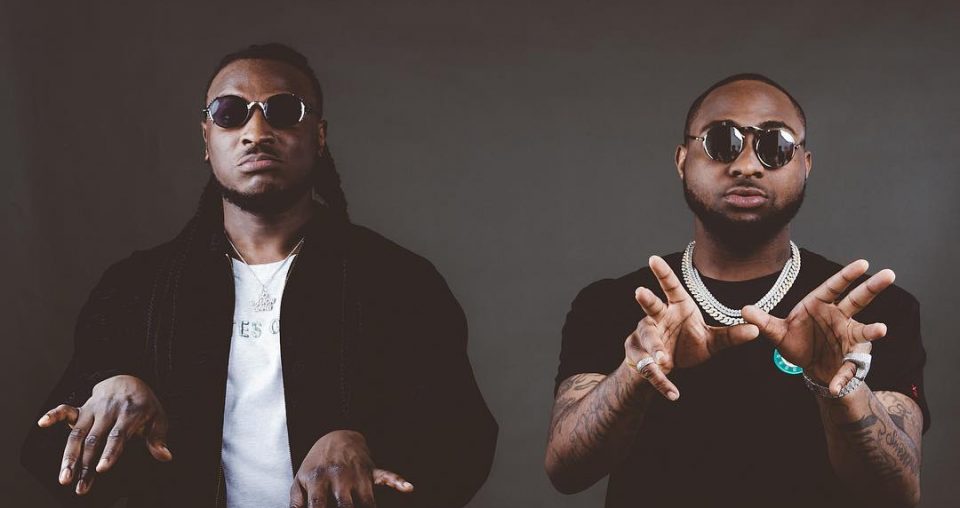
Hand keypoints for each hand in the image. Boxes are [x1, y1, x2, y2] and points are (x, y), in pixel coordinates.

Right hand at [36, 374, 171, 494]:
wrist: (129, 379)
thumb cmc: (144, 404)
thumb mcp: (158, 418)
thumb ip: (158, 438)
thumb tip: (165, 456)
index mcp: (130, 414)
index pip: (118, 436)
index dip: (110, 453)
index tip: (101, 469)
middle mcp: (109, 411)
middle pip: (94, 440)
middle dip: (86, 465)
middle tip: (81, 486)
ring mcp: (93, 409)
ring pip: (77, 434)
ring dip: (69, 456)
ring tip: (64, 477)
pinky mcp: (82, 408)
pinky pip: (65, 410)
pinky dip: (53, 415)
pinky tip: (43, 423)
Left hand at [290, 430, 412, 507]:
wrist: (336, 435)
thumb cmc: (316, 463)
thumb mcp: (300, 479)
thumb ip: (296, 502)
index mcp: (318, 480)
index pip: (318, 506)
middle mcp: (338, 477)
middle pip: (345, 506)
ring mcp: (356, 474)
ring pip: (366, 500)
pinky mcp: (371, 470)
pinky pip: (387, 475)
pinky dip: (398, 481)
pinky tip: (407, 488)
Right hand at [625, 256, 759, 399]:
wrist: (666, 366)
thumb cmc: (686, 343)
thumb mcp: (712, 341)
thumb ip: (731, 335)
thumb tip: (757, 330)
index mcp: (675, 308)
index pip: (670, 288)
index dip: (662, 273)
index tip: (653, 258)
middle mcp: (657, 318)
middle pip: (651, 307)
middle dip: (646, 300)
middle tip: (640, 291)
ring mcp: (645, 337)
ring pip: (648, 340)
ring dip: (654, 349)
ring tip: (663, 360)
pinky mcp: (639, 357)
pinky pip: (649, 370)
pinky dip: (661, 382)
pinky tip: (673, 393)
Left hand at [741, 259, 894, 394]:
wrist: (809, 368)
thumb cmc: (797, 342)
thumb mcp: (777, 333)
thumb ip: (762, 322)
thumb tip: (743, 310)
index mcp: (820, 305)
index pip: (834, 287)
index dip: (847, 275)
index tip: (863, 263)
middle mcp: (839, 317)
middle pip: (858, 299)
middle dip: (873, 287)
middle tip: (889, 274)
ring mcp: (849, 336)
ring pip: (864, 330)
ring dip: (872, 330)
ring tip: (881, 330)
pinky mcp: (851, 359)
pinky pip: (848, 368)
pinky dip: (842, 377)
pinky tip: (836, 385)